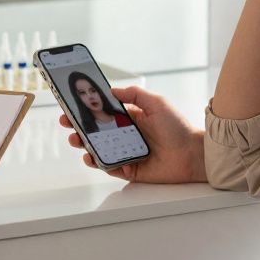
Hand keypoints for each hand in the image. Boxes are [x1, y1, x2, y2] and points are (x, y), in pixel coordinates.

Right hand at [59, 86, 205, 183]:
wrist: (192, 154)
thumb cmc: (178, 127)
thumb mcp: (156, 103)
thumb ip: (134, 94)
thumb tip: (112, 90)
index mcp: (132, 118)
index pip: (105, 113)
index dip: (88, 110)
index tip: (73, 105)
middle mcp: (127, 135)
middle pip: (97, 131)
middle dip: (80, 127)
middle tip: (68, 123)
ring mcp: (127, 152)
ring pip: (100, 149)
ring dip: (85, 144)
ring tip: (76, 140)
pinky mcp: (129, 169)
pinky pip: (109, 166)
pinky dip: (98, 162)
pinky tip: (90, 156)